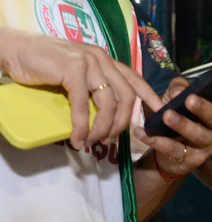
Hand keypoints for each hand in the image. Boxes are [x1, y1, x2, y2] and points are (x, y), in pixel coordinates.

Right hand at [0, 28, 159, 149]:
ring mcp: (88, 62)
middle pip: (126, 97)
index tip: (160, 115)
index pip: (135, 79)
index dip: (150, 98)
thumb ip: (94, 87)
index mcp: (106, 59)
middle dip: (122, 123)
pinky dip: (82, 126)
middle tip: (111, 140)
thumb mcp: (77, 75)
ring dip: (103, 128)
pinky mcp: (72, 70)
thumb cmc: (44, 66)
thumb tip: (108, 117)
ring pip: (107, 103)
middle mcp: (101, 58)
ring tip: (94, 142)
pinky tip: (78, 139)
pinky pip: (83, 105)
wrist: (15, 51)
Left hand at [134, 77, 211, 176]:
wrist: (165, 151)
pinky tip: (143, 132)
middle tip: (190, 99)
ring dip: (183, 124)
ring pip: (198, 135)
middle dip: (204, 108)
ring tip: (167, 115)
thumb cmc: (177, 117)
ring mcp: (208, 146)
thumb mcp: (175, 98)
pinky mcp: (192, 160)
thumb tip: (179, 90)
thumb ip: (177, 88)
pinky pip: (175, 149)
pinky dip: (157, 141)